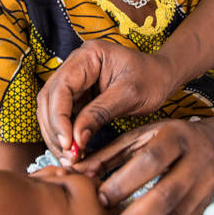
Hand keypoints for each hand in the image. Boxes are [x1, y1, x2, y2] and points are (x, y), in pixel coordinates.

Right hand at [36, 40, 176, 161]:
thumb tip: (76, 139)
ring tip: (70, 158)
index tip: (67, 143)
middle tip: (67, 156)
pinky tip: (74, 151)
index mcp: (88, 56)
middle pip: (50, 99)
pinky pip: (64, 117)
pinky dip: (65, 135)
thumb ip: (100, 114)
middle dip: (55, 129)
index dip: (59, 117)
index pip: (61, 87)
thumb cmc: (152, 79)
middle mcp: (76, 65)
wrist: (163, 77)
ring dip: (56, 135)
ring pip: (52, 110)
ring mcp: (76, 81)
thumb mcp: (130, 95)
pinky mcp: (79, 96)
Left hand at [72, 118, 213, 214]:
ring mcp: (201, 194)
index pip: (151, 160)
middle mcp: (194, 167)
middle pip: (163, 200)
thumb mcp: (139, 136)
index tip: (98, 200)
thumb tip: (73, 172)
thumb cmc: (165, 140)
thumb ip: (107, 154)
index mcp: (176, 139)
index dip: (126, 181)